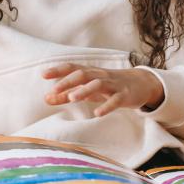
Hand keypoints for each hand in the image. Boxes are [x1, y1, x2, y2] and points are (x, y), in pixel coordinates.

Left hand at [42, 63, 164, 116]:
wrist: (140, 84)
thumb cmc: (108, 87)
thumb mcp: (87, 90)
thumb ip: (66, 95)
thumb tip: (45, 98)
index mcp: (90, 73)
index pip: (72, 68)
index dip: (58, 70)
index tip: (43, 74)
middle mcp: (100, 76)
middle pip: (83, 74)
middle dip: (68, 81)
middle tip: (54, 89)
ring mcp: (113, 85)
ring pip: (98, 84)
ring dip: (84, 90)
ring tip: (72, 98)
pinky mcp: (124, 95)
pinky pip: (115, 100)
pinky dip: (106, 106)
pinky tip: (97, 114)